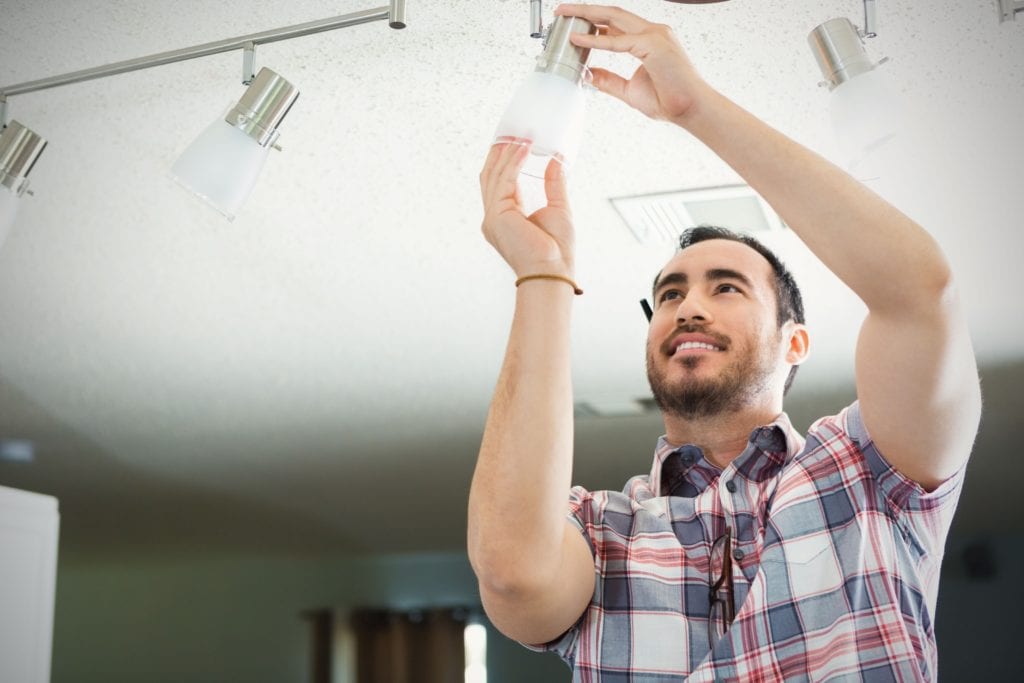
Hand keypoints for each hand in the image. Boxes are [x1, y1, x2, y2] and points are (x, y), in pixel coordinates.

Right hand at [479, 141, 575, 278]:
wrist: (552, 271)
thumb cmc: (556, 251)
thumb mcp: (558, 208)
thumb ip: (554, 184)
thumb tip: (556, 160)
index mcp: (505, 218)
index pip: (500, 183)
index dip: (505, 161)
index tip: (514, 142)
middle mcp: (494, 217)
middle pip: (491, 176)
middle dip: (500, 152)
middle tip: (511, 130)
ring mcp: (493, 217)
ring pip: (495, 175)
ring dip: (507, 153)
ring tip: (520, 134)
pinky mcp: (498, 215)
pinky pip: (504, 181)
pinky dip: (513, 162)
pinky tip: (524, 148)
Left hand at [555, 3, 709, 123]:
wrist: (690, 110)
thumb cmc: (670, 100)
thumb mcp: (629, 90)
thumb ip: (608, 80)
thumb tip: (588, 74)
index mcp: (649, 40)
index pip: (617, 23)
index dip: (594, 21)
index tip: (574, 23)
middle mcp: (653, 32)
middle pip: (613, 13)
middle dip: (585, 10)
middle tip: (562, 11)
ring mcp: (655, 35)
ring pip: (614, 17)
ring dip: (587, 14)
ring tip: (566, 15)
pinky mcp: (654, 44)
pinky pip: (618, 41)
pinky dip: (596, 39)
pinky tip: (579, 39)